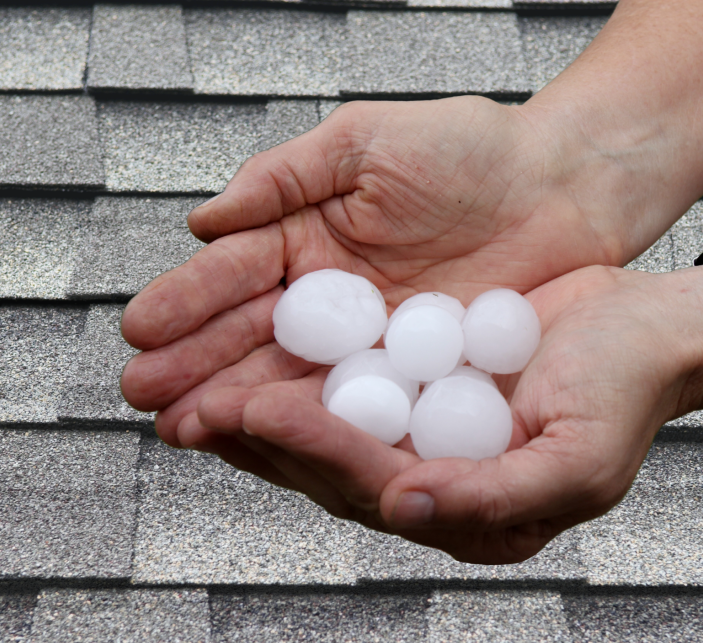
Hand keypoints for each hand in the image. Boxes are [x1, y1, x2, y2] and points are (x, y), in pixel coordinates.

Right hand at [119, 95, 649, 451]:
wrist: (562, 188)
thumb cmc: (474, 150)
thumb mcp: (367, 143)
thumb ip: (285, 178)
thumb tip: (206, 221)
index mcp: (306, 237)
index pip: (232, 277)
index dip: (185, 304)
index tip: (139, 332)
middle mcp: (329, 298)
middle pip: (249, 339)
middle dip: (195, 368)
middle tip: (146, 397)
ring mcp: (366, 344)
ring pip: (290, 379)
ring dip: (237, 405)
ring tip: (187, 428)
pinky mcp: (409, 378)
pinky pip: (353, 405)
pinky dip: (311, 424)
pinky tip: (268, 439)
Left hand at [189, 264, 702, 563]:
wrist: (647, 327)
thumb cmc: (625, 390)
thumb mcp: (580, 458)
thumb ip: (497, 498)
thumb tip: (407, 509)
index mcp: (471, 518)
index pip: (376, 493)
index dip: (315, 453)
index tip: (258, 408)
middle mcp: (433, 487)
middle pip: (329, 474)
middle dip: (259, 442)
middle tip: (192, 408)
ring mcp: (416, 441)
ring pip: (319, 439)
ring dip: (252, 417)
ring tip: (189, 392)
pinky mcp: (408, 395)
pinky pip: (337, 391)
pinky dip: (287, 374)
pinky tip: (242, 358)